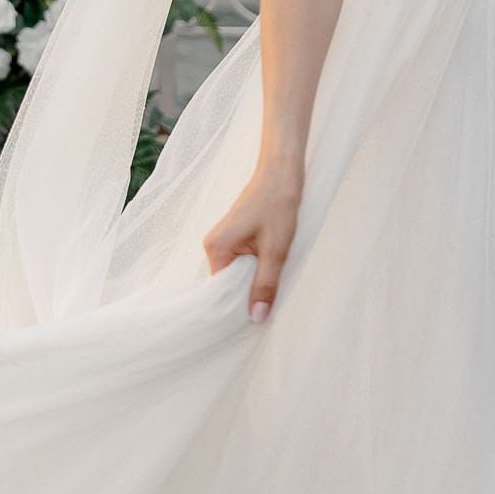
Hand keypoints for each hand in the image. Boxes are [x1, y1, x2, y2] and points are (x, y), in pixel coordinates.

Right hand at [202, 159, 302, 321]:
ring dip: (253, 282)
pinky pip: (241, 264)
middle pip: (227, 285)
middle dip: (247, 295)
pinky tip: (269, 270)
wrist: (281, 174)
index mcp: (216, 249)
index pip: (220, 292)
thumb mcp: (276, 251)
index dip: (238, 307)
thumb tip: (256, 318)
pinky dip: (255, 270)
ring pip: (236, 275)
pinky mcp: (233, 238)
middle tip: (270, 305)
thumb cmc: (278, 206)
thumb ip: (265, 285)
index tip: (257, 319)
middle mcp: (212, 246)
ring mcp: (222, 241)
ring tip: (270, 286)